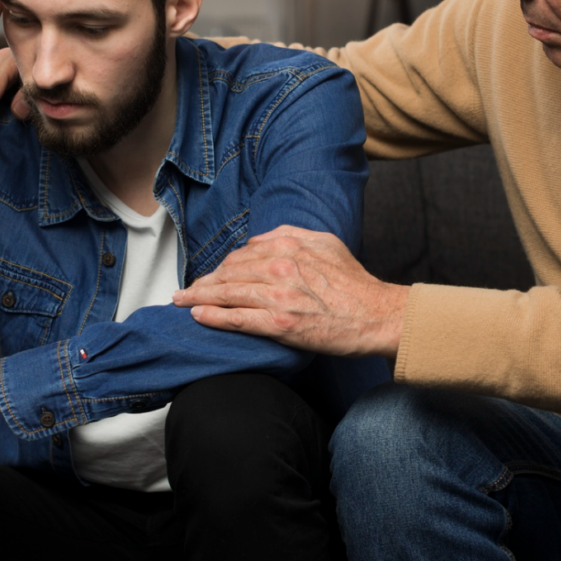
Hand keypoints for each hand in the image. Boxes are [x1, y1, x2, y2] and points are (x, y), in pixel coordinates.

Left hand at [173, 226, 408, 357]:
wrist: (378, 315)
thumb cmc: (355, 284)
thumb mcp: (326, 244)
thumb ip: (293, 235)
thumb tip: (263, 238)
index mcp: (290, 246)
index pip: (243, 254)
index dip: (222, 266)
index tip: (211, 274)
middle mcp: (281, 267)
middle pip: (229, 272)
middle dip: (204, 281)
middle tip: (187, 290)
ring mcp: (278, 296)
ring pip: (228, 293)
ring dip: (199, 297)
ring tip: (182, 301)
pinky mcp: (280, 324)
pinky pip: (237, 318)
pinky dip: (214, 316)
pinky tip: (198, 316)